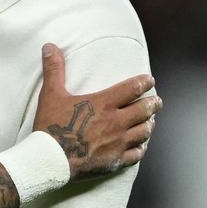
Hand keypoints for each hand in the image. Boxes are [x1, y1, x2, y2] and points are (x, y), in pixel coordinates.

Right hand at [33, 43, 161, 178]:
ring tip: (149, 122)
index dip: (144, 82)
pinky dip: (141, 148)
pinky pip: (137, 154)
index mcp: (103, 103)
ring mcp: (118, 143)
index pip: (133, 88)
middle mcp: (116, 122)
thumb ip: (54, 70)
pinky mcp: (115, 161)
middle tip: (156, 101)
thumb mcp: (51, 95)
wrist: (50, 160)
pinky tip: (140, 146)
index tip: (149, 80)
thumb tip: (50, 47)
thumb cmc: (50, 127)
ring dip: (149, 124)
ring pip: (145, 131)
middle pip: (145, 109)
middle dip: (154, 104)